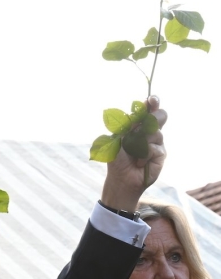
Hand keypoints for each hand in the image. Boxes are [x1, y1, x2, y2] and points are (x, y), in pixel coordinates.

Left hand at [102, 95, 166, 211]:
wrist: (121, 177)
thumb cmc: (117, 158)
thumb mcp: (118, 139)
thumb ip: (128, 125)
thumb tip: (137, 110)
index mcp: (138, 125)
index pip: (149, 109)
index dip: (153, 102)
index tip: (151, 100)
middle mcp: (150, 132)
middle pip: (160, 116)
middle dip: (154, 117)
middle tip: (145, 124)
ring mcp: (157, 142)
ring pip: (157, 132)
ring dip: (142, 141)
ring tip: (134, 152)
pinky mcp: (161, 154)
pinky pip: (156, 148)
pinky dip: (145, 155)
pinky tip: (140, 162)